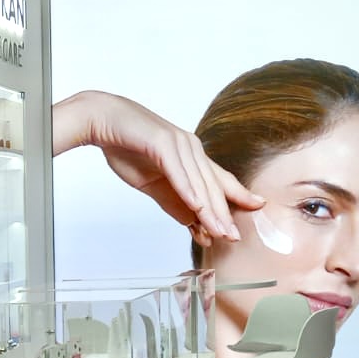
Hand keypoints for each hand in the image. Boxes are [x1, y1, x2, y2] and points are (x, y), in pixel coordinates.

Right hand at [53, 90, 264, 246]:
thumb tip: (192, 223)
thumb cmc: (126, 147)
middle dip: (224, 213)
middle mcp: (190, 148)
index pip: (218, 180)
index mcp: (191, 156)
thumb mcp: (153, 183)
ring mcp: (178, 144)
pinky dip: (187, 189)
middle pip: (212, 185)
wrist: (102, 121)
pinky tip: (196, 206)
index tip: (256, 209)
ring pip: (198, 181)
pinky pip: (177, 171)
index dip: (238, 195)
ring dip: (209, 209)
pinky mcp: (162, 143)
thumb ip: (173, 201)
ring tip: (219, 230)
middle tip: (234, 236)